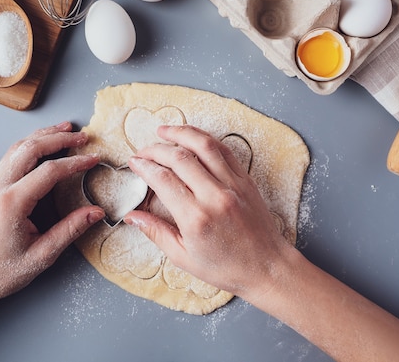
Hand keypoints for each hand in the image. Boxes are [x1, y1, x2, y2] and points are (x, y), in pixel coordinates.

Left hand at [0, 122, 104, 308]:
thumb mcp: (41, 256)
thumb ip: (70, 230)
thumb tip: (95, 212)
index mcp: (11, 204)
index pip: (49, 171)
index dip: (75, 163)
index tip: (93, 159)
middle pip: (30, 148)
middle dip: (58, 138)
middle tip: (82, 136)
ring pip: (17, 148)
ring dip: (42, 135)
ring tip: (65, 130)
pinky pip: (10, 157)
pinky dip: (29, 145)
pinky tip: (42, 144)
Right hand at [125, 125, 292, 298]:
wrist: (267, 267)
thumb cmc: (227, 267)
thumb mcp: (184, 257)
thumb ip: (156, 232)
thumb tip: (131, 217)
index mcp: (195, 218)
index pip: (163, 179)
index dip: (144, 166)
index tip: (134, 163)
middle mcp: (214, 196)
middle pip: (179, 158)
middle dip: (156, 149)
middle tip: (143, 151)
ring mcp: (233, 185)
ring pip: (203, 146)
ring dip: (181, 133)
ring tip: (164, 131)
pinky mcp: (246, 180)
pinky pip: (224, 151)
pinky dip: (206, 139)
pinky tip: (193, 136)